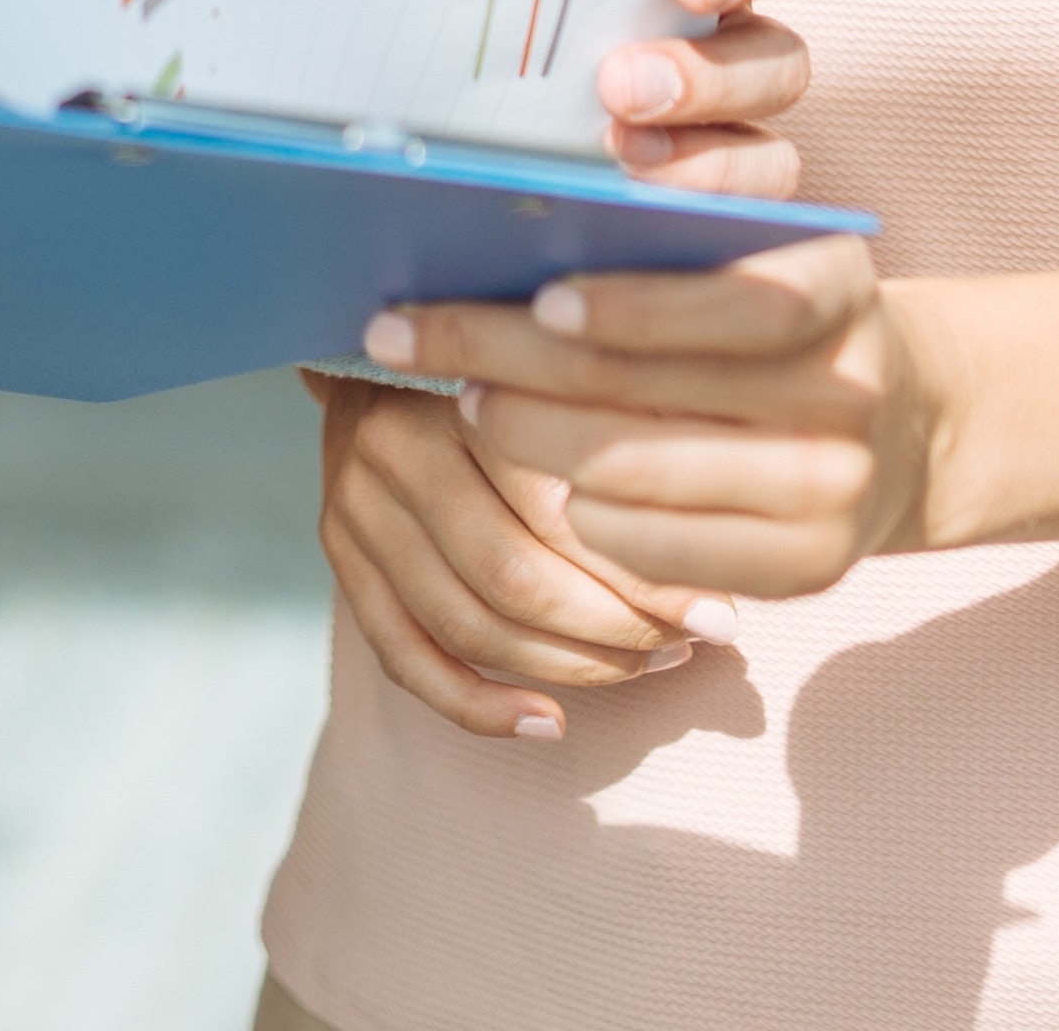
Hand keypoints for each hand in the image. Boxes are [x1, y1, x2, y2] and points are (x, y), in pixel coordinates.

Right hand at [307, 369, 719, 743]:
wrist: (380, 336)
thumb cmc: (513, 355)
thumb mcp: (568, 367)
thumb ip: (630, 434)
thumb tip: (718, 549)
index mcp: (458, 390)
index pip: (561, 514)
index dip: (647, 578)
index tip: (718, 613)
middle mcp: (394, 449)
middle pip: (514, 580)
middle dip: (616, 631)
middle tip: (688, 643)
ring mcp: (357, 507)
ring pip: (468, 627)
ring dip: (569, 667)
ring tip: (645, 665)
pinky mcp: (339, 553)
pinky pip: (405, 657)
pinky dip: (478, 706)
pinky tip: (548, 722)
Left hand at [379, 232, 935, 603]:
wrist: (903, 427)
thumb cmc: (781, 322)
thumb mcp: (754, 262)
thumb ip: (666, 246)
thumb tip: (510, 229)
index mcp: (839, 289)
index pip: (734, 304)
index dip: (630, 308)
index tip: (534, 299)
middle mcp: (848, 395)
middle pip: (652, 389)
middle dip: (512, 361)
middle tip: (412, 338)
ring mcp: (831, 493)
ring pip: (639, 476)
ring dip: (529, 438)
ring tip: (464, 402)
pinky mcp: (805, 571)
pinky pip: (658, 550)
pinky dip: (584, 518)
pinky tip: (539, 484)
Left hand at [587, 0, 833, 195]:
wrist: (431, 104)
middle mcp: (730, 27)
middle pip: (780, 48)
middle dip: (710, 69)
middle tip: (622, 82)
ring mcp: (728, 109)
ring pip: (768, 132)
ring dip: (701, 142)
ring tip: (613, 144)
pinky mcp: (710, 174)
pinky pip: (752, 188)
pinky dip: (701, 189)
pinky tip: (626, 187)